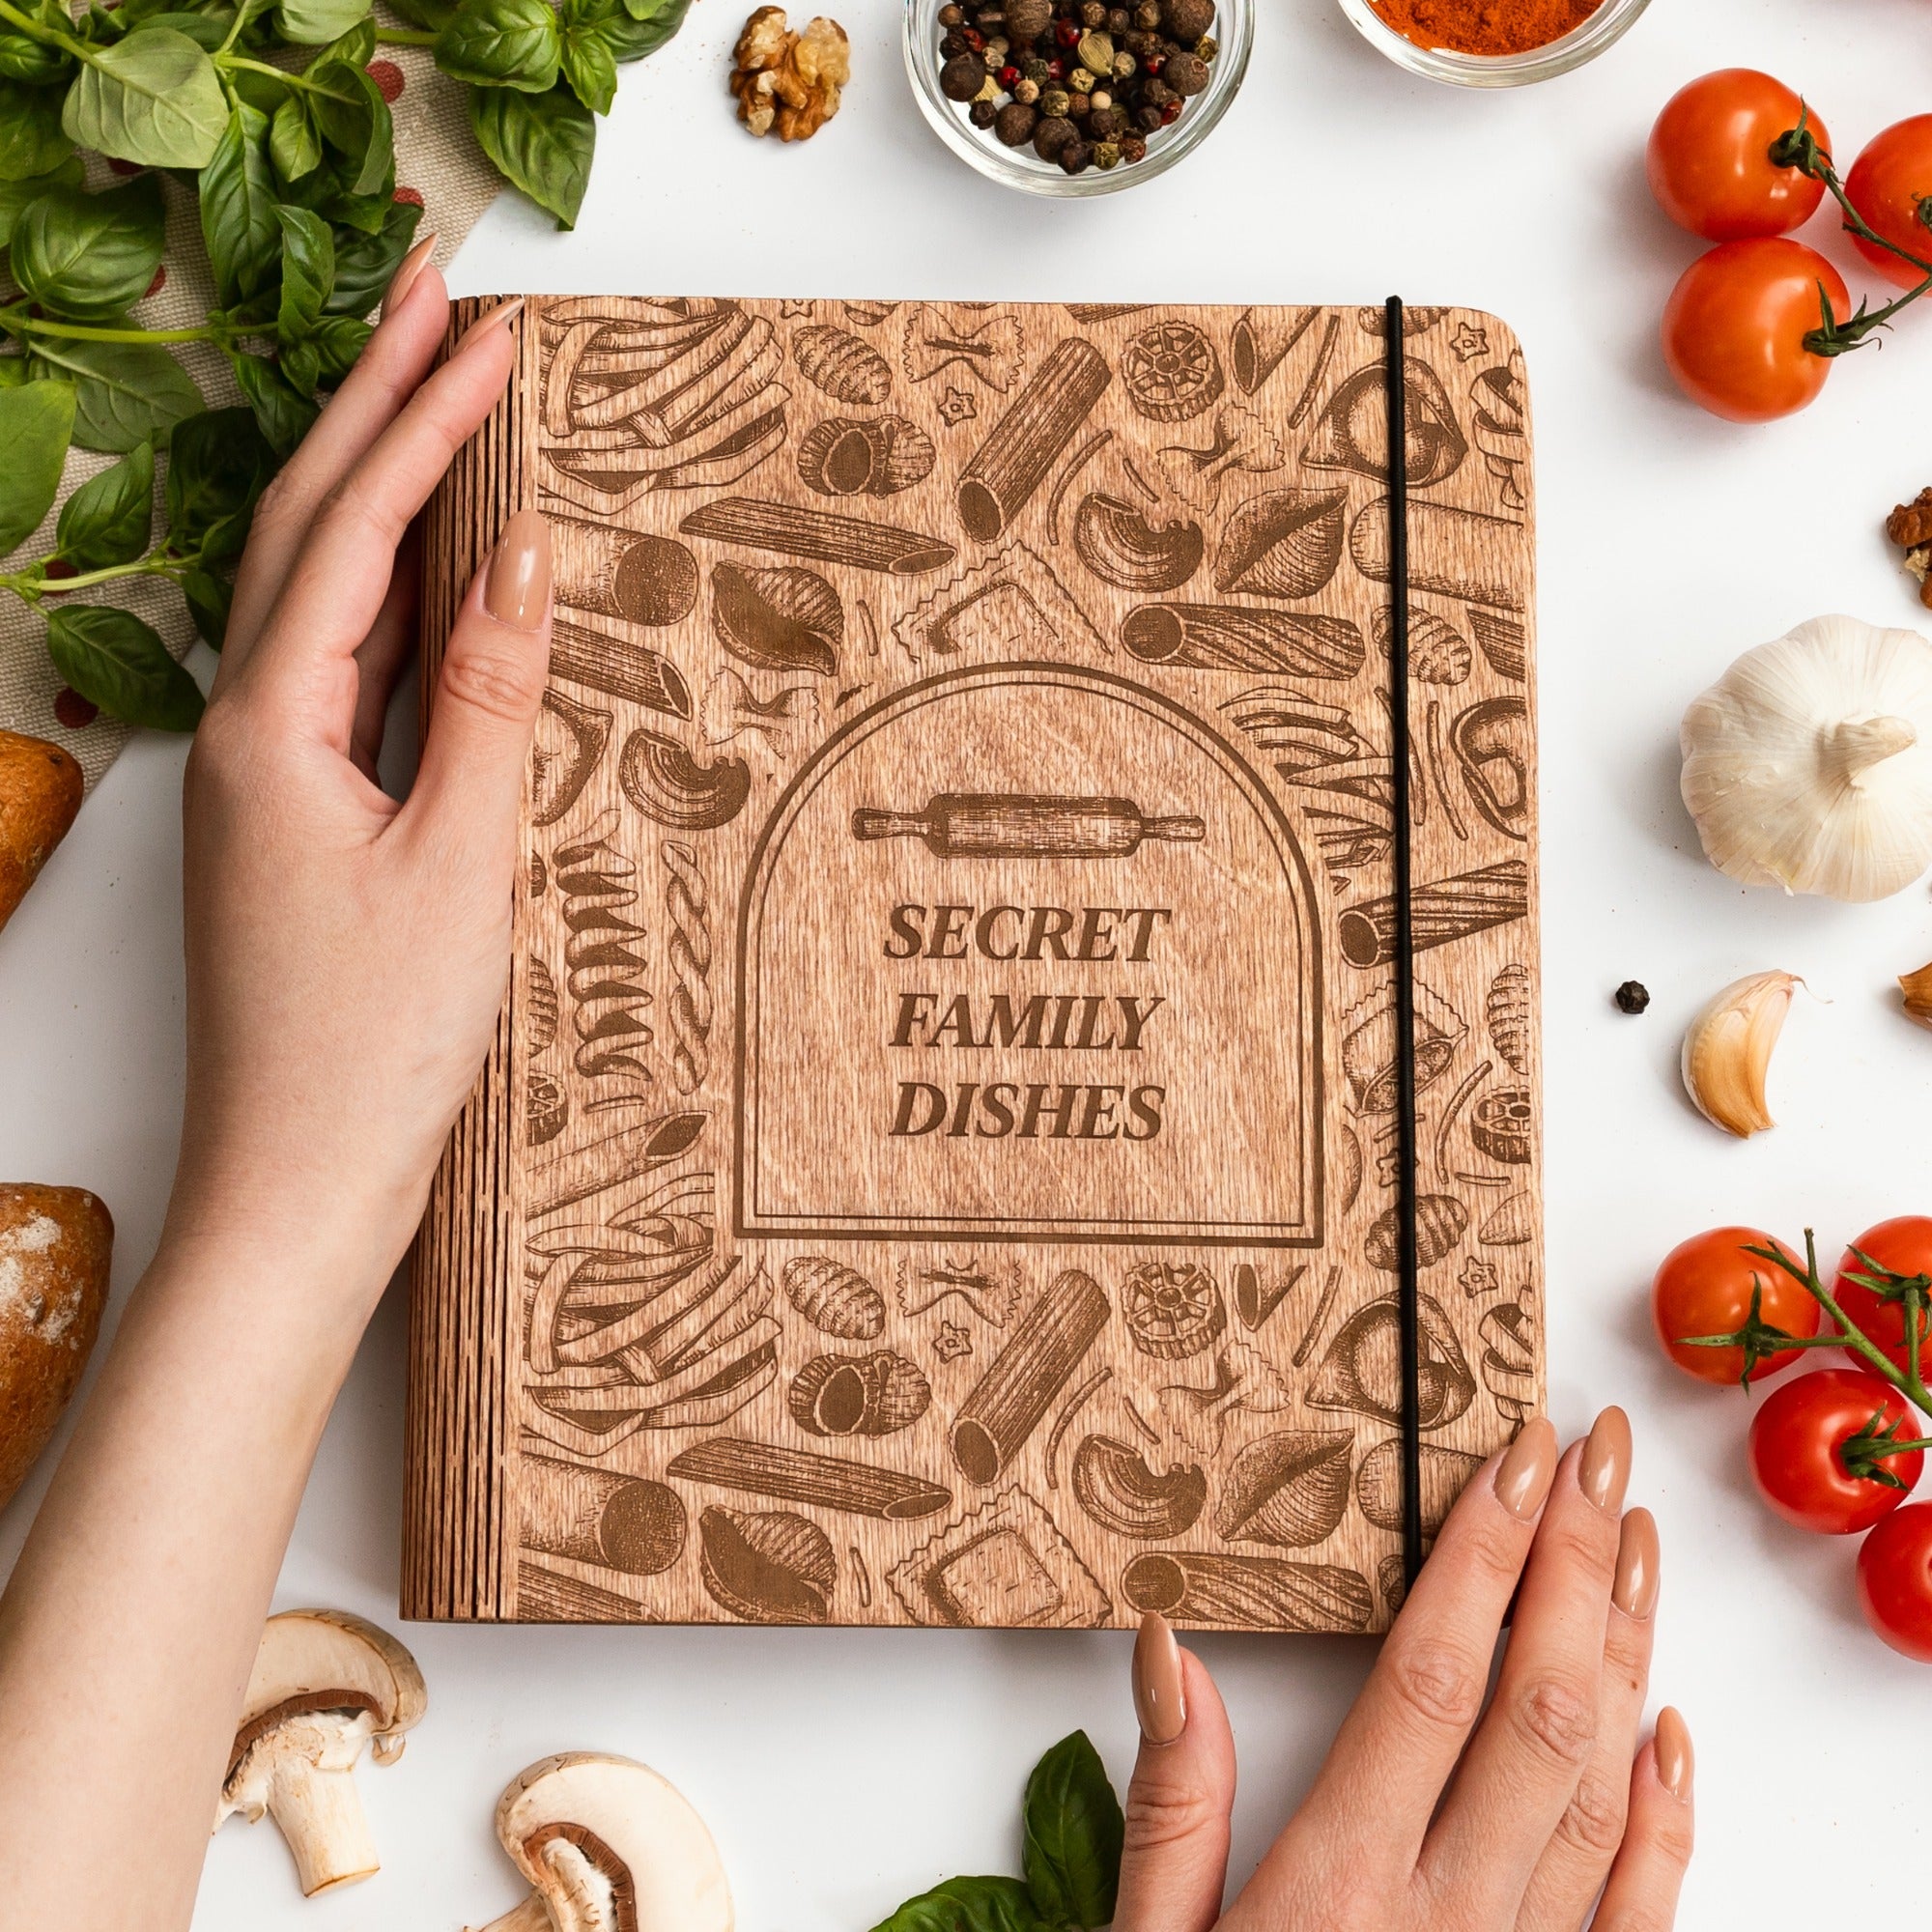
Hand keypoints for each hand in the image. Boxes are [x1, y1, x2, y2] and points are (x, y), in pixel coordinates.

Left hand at [166, 251, 552, 1306]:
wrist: (298, 1190)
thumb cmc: (371, 1051)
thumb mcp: (458, 864)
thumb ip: (492, 701)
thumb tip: (521, 555)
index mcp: (269, 730)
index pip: (350, 531)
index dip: (421, 421)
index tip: (489, 330)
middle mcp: (245, 732)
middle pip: (303, 525)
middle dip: (367, 400)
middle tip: (430, 292)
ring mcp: (264, 775)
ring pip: (316, 589)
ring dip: (372, 483)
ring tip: (431, 392)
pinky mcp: (296, 818)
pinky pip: (342, 669)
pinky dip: (391, 595)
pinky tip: (438, 571)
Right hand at [1116, 1410, 1691, 1931]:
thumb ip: (1169, 1803)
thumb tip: (1169, 1645)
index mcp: (1339, 1890)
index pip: (1434, 1680)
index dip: (1482, 1558)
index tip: (1512, 1460)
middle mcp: (1448, 1925)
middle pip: (1537, 1709)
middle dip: (1573, 1564)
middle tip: (1591, 1453)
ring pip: (1603, 1789)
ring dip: (1627, 1654)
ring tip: (1634, 1539)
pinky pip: (1640, 1913)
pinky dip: (1670, 1813)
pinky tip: (1671, 1725)